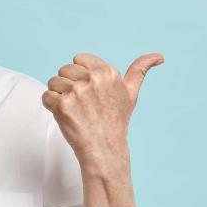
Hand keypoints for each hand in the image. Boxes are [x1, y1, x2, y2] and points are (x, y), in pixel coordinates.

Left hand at [41, 52, 163, 165]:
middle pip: (64, 69)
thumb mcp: (130, 94)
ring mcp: (77, 92)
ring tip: (74, 110)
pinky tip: (66, 116)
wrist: (104, 150)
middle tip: (82, 104)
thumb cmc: (116, 122)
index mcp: (107, 72)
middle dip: (69, 85)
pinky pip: (46, 96)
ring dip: (59, 96)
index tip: (89, 92)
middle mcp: (92, 79)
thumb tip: (159, 56)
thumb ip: (140, 71)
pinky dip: (51, 107)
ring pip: (54, 82)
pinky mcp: (62, 105)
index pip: (79, 59)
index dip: (81, 75)